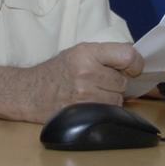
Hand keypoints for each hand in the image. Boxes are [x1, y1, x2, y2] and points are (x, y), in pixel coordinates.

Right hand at [27, 42, 143, 120]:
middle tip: (99, 82)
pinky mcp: (82, 113)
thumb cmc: (57, 71)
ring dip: (110, 98)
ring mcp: (84, 95)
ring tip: (92, 93)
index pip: (127, 55)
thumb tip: (135, 62)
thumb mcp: (78, 52)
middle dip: (116, 83)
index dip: (135, 64)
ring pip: (117, 100)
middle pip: (123, 82)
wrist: (29, 92)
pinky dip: (103, 110)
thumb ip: (105, 54)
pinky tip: (89, 104)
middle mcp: (86, 72)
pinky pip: (107, 112)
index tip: (132, 68)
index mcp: (87, 52)